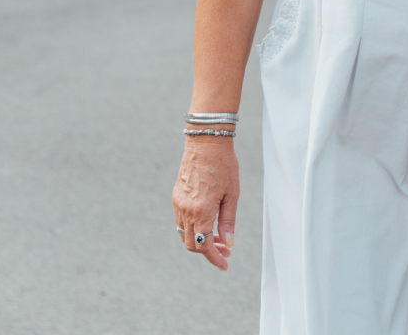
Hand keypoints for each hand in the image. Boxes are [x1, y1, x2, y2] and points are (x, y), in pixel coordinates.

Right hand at [173, 137, 237, 269]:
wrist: (205, 143)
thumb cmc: (224, 166)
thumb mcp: (232, 194)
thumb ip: (228, 221)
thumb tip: (228, 243)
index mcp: (201, 211)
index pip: (204, 245)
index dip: (214, 258)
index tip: (224, 264)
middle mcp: (185, 210)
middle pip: (191, 244)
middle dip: (208, 251)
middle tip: (226, 249)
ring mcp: (178, 204)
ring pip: (184, 234)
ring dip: (200, 240)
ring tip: (218, 238)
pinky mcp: (175, 198)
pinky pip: (180, 222)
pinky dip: (193, 229)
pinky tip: (207, 224)